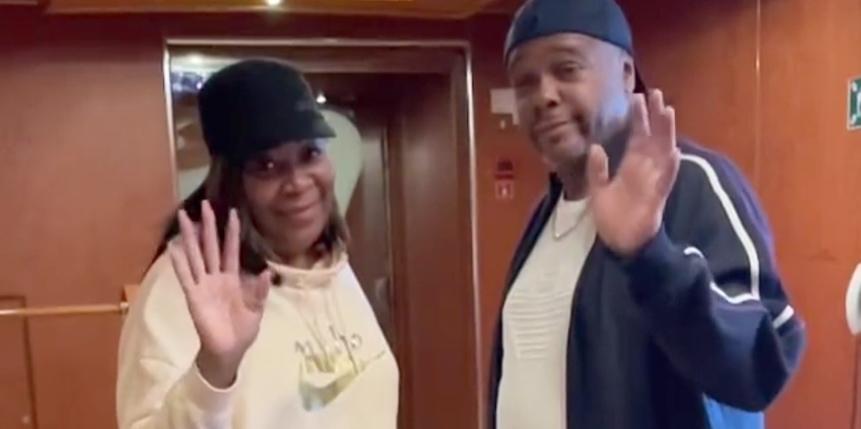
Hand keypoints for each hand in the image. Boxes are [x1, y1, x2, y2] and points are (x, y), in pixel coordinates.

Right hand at [168, 201, 271, 387]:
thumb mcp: (256, 309)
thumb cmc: (242, 330)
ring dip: (190, 237)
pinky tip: (173, 248)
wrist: (229, 351)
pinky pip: (186, 277)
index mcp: (232, 278)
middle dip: (208, 225)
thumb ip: (260, 291)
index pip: (231, 250)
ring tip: (184, 217)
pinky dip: (179, 263)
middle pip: (211, 246)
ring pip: (196, 255)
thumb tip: (268, 272)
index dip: (232, 232)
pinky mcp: (194, 296)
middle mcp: (216, 277)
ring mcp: (203, 285)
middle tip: (204, 204)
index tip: (233, 212)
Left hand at [586, 90, 680, 256]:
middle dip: (654, 116)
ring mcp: (653, 180)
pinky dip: (670, 166)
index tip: (636, 96)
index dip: (638, 117)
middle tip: (654, 92)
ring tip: (667, 111)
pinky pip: (666, 179)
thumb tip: (595, 147)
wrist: (619, 242)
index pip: (637, 135)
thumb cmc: (611, 216)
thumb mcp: (598, 189)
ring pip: (662, 151)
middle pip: (653, 137)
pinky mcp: (657, 196)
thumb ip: (597, 169)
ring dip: (666, 132)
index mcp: (631, 165)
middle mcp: (645, 168)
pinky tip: (673, 151)